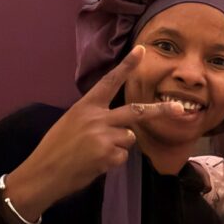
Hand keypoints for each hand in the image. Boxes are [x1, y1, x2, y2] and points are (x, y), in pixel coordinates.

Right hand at [3, 47, 186, 219]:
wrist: (43, 173)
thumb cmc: (55, 149)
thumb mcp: (71, 123)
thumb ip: (95, 117)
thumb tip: (121, 125)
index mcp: (85, 106)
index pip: (110, 81)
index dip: (126, 66)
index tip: (141, 50)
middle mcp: (96, 117)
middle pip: (136, 112)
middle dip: (160, 111)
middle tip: (180, 108)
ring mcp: (103, 136)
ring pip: (128, 138)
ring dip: (118, 147)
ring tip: (95, 153)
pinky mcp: (107, 154)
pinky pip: (122, 156)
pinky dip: (112, 162)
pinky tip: (94, 164)